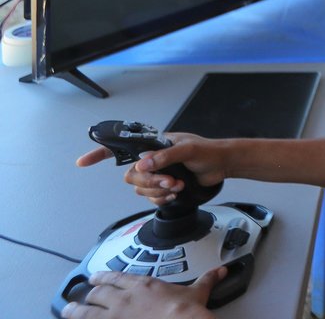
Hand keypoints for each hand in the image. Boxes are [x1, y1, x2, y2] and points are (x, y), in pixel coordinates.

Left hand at [62, 267, 224, 318]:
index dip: (103, 277)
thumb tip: (220, 272)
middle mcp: (124, 299)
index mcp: (143, 286)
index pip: (117, 277)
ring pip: (84, 312)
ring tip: (65, 310)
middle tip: (82, 294)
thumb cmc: (185, 313)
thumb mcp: (197, 293)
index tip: (96, 277)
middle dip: (89, 294)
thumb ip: (206, 280)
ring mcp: (114, 317)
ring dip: (73, 311)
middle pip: (98, 293)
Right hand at [77, 133, 228, 205]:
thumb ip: (165, 156)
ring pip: (140, 189)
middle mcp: (152, 159)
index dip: (100, 153)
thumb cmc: (208, 151)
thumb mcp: (188, 149)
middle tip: (170, 181)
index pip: (122, 146)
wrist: (222, 165)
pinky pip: (150, 198)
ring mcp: (157, 173)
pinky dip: (161, 198)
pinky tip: (176, 193)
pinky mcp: (163, 187)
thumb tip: (142, 164)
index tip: (83, 162)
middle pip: (131, 175)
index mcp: (154, 144)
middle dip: (149, 182)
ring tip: (178, 185)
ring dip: (158, 191)